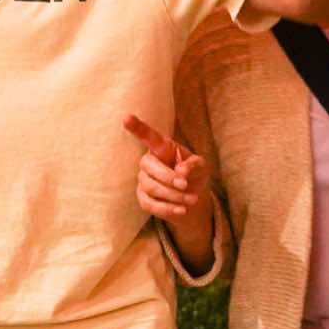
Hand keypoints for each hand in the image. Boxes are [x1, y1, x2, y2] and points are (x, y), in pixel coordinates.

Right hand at [123, 114, 208, 238]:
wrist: (192, 199)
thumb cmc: (194, 175)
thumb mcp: (201, 167)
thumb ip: (194, 165)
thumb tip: (181, 171)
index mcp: (162, 148)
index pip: (149, 136)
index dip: (137, 127)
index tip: (126, 118)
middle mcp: (149, 162)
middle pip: (149, 167)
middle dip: (169, 178)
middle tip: (186, 185)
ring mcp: (143, 180)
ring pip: (151, 187)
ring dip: (173, 195)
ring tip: (192, 199)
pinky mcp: (143, 198)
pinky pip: (150, 204)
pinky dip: (167, 208)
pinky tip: (182, 210)